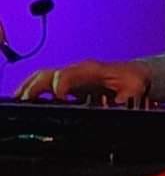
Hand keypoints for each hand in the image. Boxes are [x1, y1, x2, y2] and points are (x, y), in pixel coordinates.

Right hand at [15, 60, 150, 101]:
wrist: (135, 74)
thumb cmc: (133, 79)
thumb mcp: (135, 88)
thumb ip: (127, 98)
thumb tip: (119, 105)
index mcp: (92, 69)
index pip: (69, 73)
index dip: (60, 84)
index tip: (58, 97)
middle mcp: (77, 70)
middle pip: (48, 74)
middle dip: (34, 87)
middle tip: (24, 101)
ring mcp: (70, 76)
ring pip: (42, 78)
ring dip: (28, 89)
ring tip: (19, 102)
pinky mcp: (67, 83)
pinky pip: (45, 83)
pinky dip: (33, 91)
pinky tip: (25, 102)